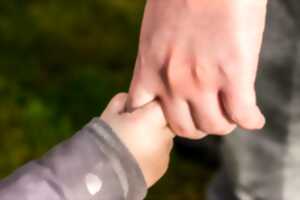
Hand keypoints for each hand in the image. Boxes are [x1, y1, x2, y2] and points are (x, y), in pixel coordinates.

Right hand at [101, 93, 174, 187]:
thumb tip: (131, 99)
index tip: (138, 107)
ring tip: (133, 142)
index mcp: (153, 117)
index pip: (161, 101)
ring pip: (164, 136)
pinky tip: (136, 155)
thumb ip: (123, 100)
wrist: (102, 176)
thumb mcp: (110, 113)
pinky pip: (161, 152)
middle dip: (154, 119)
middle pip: (166, 119)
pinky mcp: (163, 166)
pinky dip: (152, 151)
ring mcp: (165, 152)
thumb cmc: (104, 139)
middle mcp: (165, 134)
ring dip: (154, 136)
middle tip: (135, 124)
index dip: (149, 102)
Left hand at [128, 0, 266, 138]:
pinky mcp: (233, 74)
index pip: (142, 113)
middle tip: (207, 115)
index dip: (158, 120)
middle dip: (196, 126)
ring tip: (231, 114)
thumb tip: (168, 78)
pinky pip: (242, 115)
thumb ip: (157, 61)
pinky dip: (250, 120)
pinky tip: (253, 117)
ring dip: (224, 124)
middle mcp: (171, 82)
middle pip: (183, 128)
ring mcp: (202, 82)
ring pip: (213, 126)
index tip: (172, 115)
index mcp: (149, 69)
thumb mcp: (154, 34)